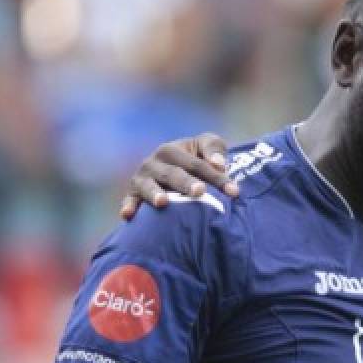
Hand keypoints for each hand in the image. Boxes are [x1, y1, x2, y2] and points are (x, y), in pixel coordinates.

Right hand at [120, 133, 236, 219]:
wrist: (168, 169)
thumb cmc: (193, 159)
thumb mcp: (205, 147)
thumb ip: (214, 150)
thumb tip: (219, 164)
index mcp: (172, 150)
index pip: (198, 165)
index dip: (217, 178)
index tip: (235, 192)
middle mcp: (154, 162)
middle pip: (174, 175)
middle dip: (187, 183)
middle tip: (200, 191)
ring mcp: (141, 179)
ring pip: (149, 187)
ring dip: (155, 194)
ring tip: (163, 202)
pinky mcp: (132, 194)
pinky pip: (130, 201)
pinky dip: (129, 207)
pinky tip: (128, 216)